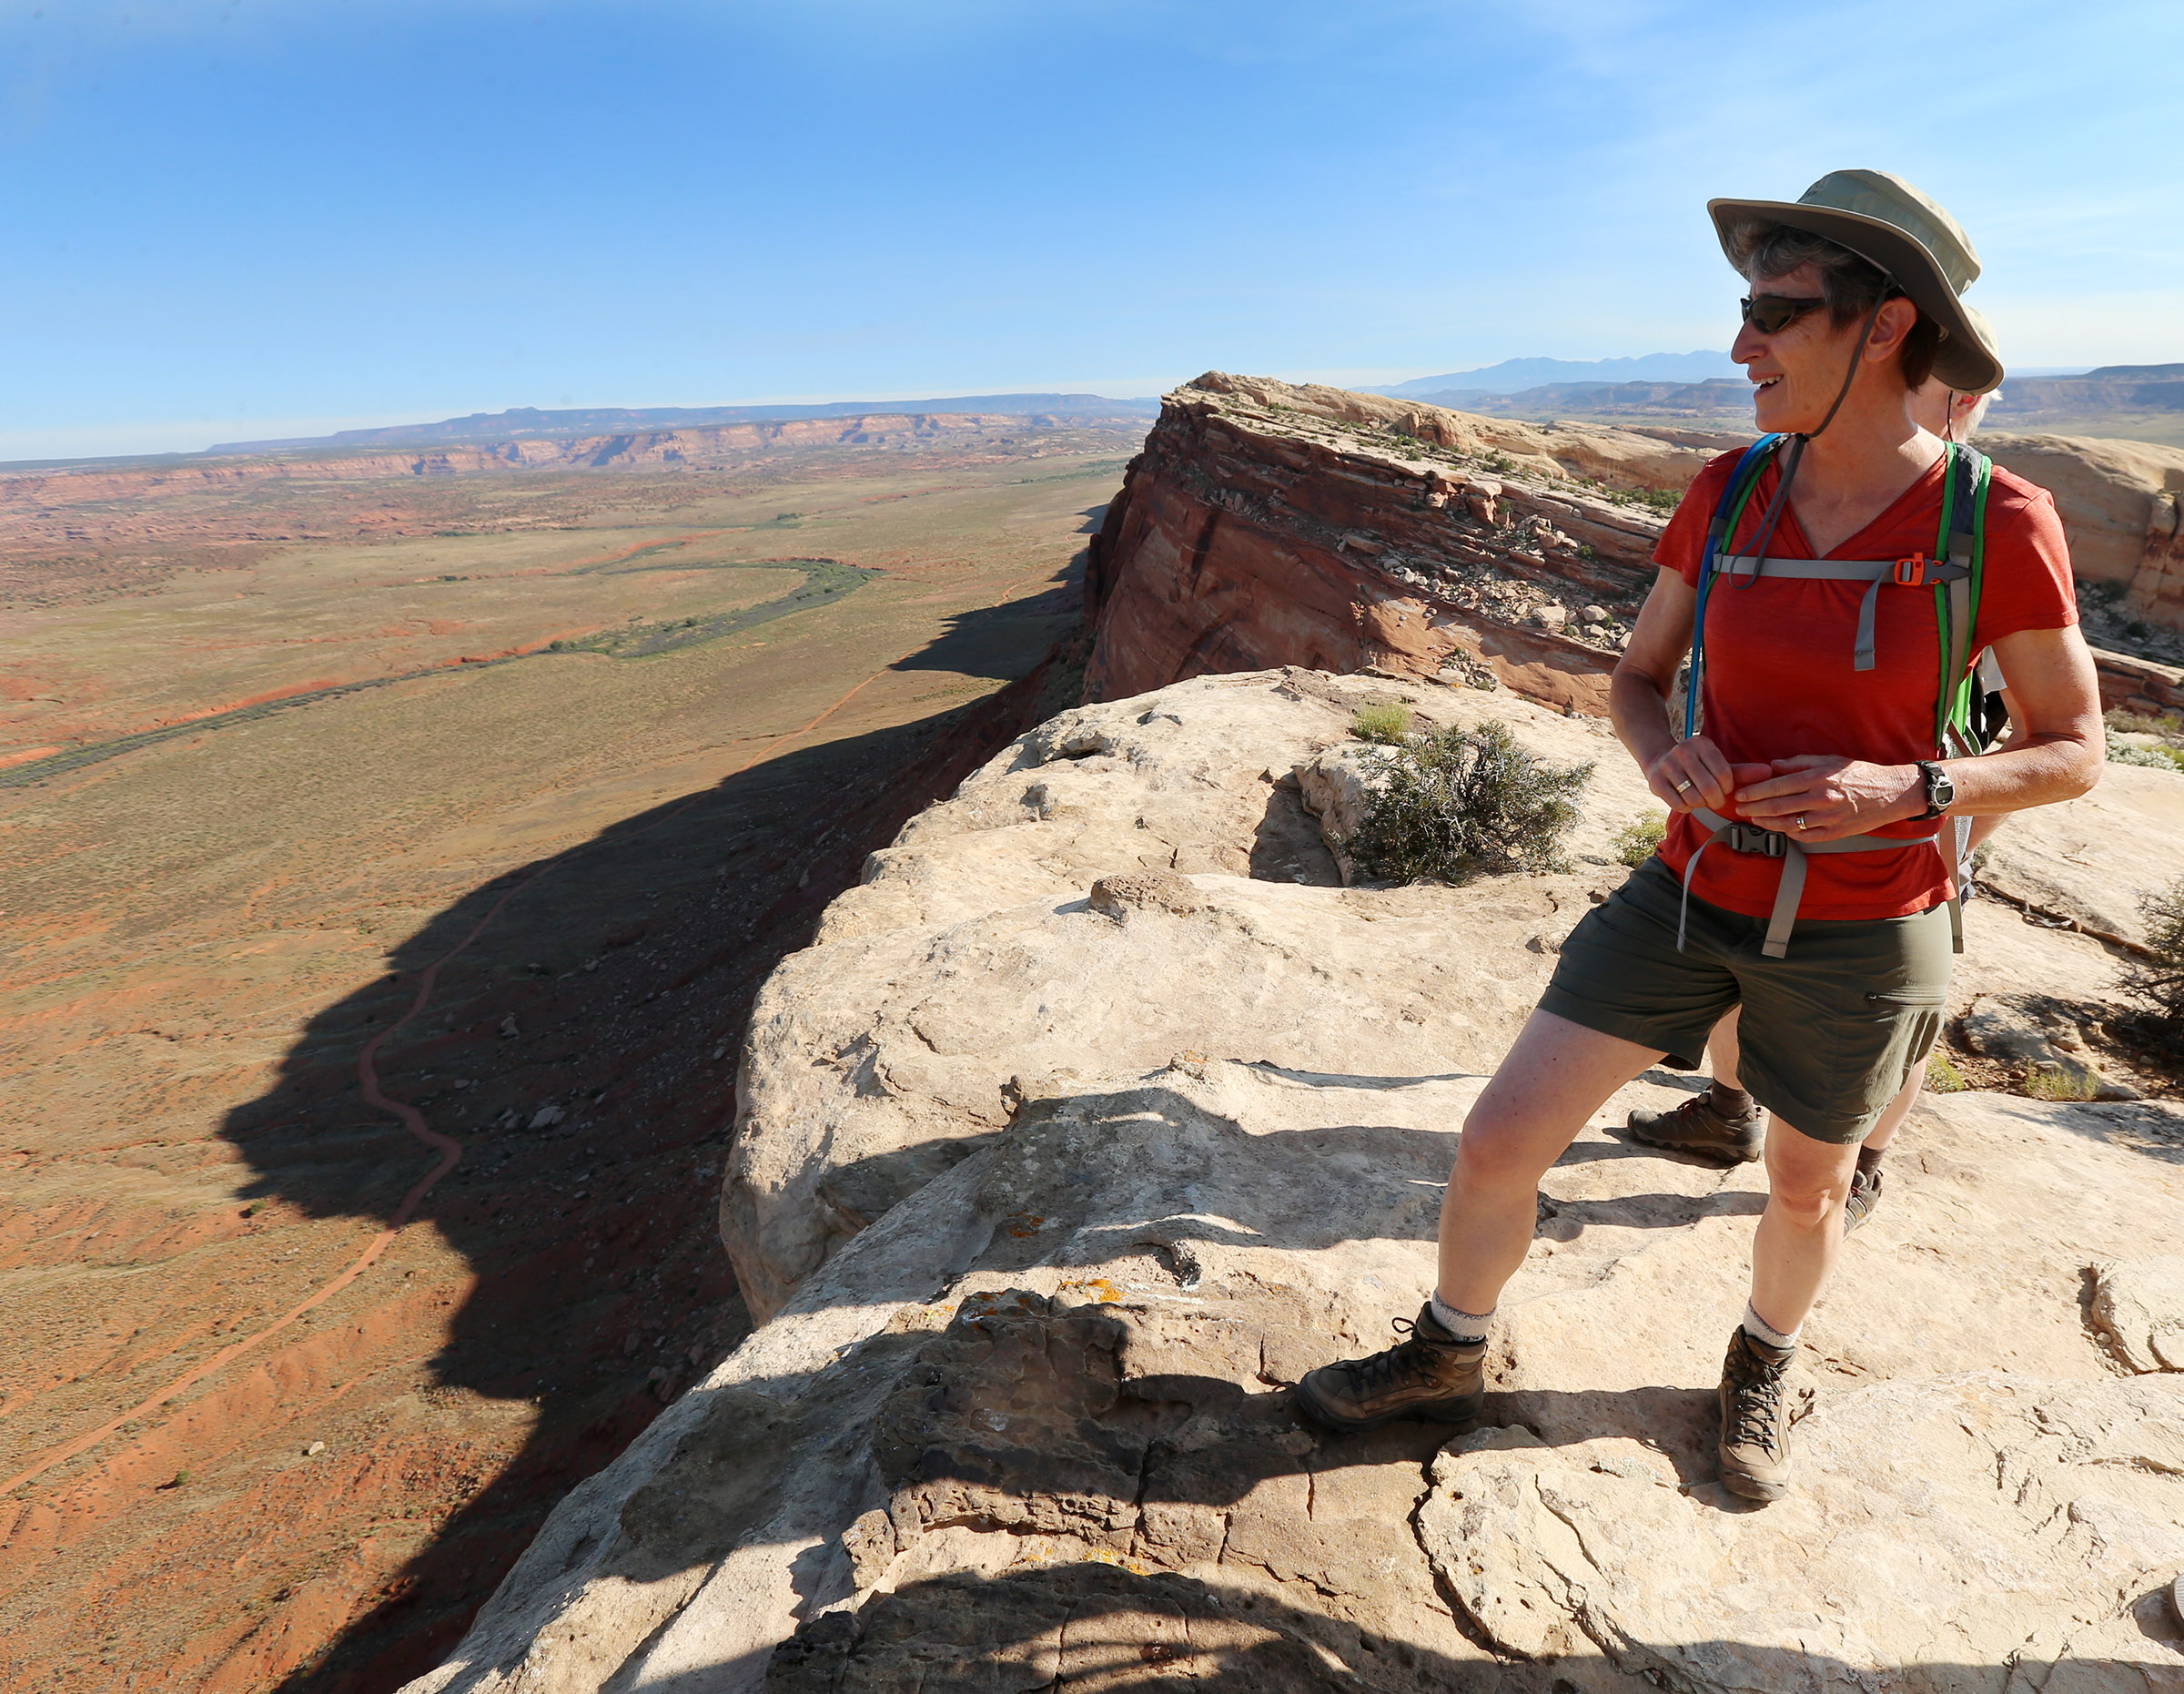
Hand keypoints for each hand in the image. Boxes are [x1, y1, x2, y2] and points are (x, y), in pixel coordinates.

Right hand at [1645, 736, 1770, 814]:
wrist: (1659, 758)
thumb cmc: (1696, 764)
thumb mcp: (1717, 764)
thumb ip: (1742, 771)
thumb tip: (1769, 772)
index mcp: (1702, 744)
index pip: (1724, 775)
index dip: (1727, 788)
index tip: (1723, 788)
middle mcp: (1683, 751)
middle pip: (1709, 789)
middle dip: (1715, 800)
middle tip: (1714, 800)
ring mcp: (1667, 766)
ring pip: (1694, 798)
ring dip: (1701, 804)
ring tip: (1699, 798)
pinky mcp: (1655, 781)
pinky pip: (1679, 805)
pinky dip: (1687, 808)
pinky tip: (1686, 800)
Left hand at [1734, 756, 1924, 840]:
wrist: (1891, 793)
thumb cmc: (1859, 774)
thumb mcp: (1830, 760)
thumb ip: (1800, 762)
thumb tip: (1773, 766)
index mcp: (1818, 778)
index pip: (1777, 787)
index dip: (1755, 792)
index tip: (1741, 793)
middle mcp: (1821, 799)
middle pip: (1777, 807)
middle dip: (1754, 808)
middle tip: (1739, 807)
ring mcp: (1827, 819)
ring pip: (1787, 824)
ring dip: (1766, 822)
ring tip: (1753, 818)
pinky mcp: (1834, 833)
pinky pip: (1804, 836)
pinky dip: (1788, 832)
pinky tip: (1778, 827)